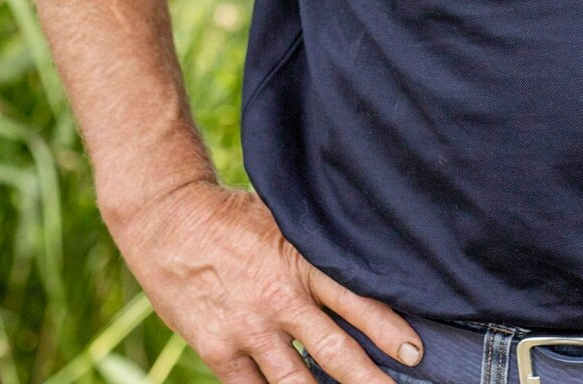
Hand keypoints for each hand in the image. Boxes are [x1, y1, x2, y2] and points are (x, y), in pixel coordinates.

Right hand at [109, 179, 423, 383]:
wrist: (167, 220)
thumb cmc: (232, 216)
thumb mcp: (285, 219)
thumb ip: (317, 246)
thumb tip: (359, 259)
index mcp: (301, 262)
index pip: (357, 302)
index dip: (389, 331)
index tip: (415, 353)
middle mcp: (279, 300)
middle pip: (335, 352)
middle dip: (370, 379)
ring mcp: (248, 330)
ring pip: (297, 382)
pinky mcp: (218, 350)